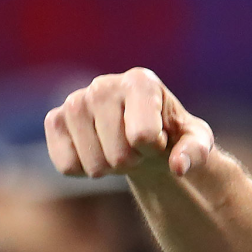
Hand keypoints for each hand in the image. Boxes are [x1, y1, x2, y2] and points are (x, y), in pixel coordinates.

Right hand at [45, 68, 213, 178]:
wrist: (144, 138)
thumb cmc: (172, 136)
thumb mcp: (196, 142)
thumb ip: (195, 152)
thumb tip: (178, 167)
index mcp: (140, 82)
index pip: (142, 135)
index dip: (153, 147)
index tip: (158, 136)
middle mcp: (103, 85)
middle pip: (119, 155)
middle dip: (133, 160)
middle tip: (138, 146)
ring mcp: (75, 101)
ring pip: (93, 164)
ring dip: (110, 168)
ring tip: (119, 147)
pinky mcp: (54, 120)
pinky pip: (67, 166)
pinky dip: (84, 170)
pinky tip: (97, 152)